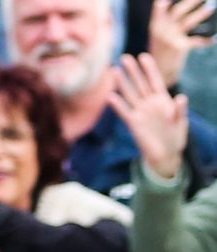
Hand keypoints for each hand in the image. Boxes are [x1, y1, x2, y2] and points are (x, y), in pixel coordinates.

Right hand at [109, 52, 188, 178]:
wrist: (165, 154)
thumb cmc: (175, 137)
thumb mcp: (181, 122)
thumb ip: (180, 110)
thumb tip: (181, 98)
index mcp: (163, 100)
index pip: (155, 80)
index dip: (149, 69)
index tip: (143, 57)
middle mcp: (150, 103)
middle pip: (140, 84)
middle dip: (133, 71)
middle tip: (124, 57)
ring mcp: (141, 112)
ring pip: (130, 94)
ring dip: (122, 83)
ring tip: (115, 71)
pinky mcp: (133, 124)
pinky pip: (124, 112)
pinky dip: (118, 105)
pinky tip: (111, 96)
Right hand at [148, 0, 215, 87]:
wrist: (160, 74)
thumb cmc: (162, 52)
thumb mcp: (158, 36)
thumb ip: (166, 21)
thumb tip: (179, 6)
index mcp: (155, 26)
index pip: (159, 8)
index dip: (164, 2)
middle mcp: (161, 31)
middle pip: (177, 11)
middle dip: (190, 2)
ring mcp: (169, 39)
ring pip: (188, 22)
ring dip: (201, 14)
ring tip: (211, 8)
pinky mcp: (178, 48)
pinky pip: (195, 41)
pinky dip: (205, 40)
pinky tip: (213, 40)